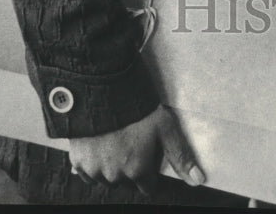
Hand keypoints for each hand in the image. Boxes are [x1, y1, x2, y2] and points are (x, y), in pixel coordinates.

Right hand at [68, 103, 204, 194]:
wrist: (102, 89)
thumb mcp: (165, 127)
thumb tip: (198, 180)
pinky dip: (92, 163)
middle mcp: (116, 176)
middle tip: (131, 141)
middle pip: (126, 182)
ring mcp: (95, 170)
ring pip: (106, 178)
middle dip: (130, 167)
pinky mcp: (78, 160)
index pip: (147, 186)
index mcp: (138, 170)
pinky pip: (86, 172)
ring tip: (114, 140)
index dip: (149, 171)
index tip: (146, 154)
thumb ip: (180, 156)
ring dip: (110, 166)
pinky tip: (98, 144)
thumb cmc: (136, 107)